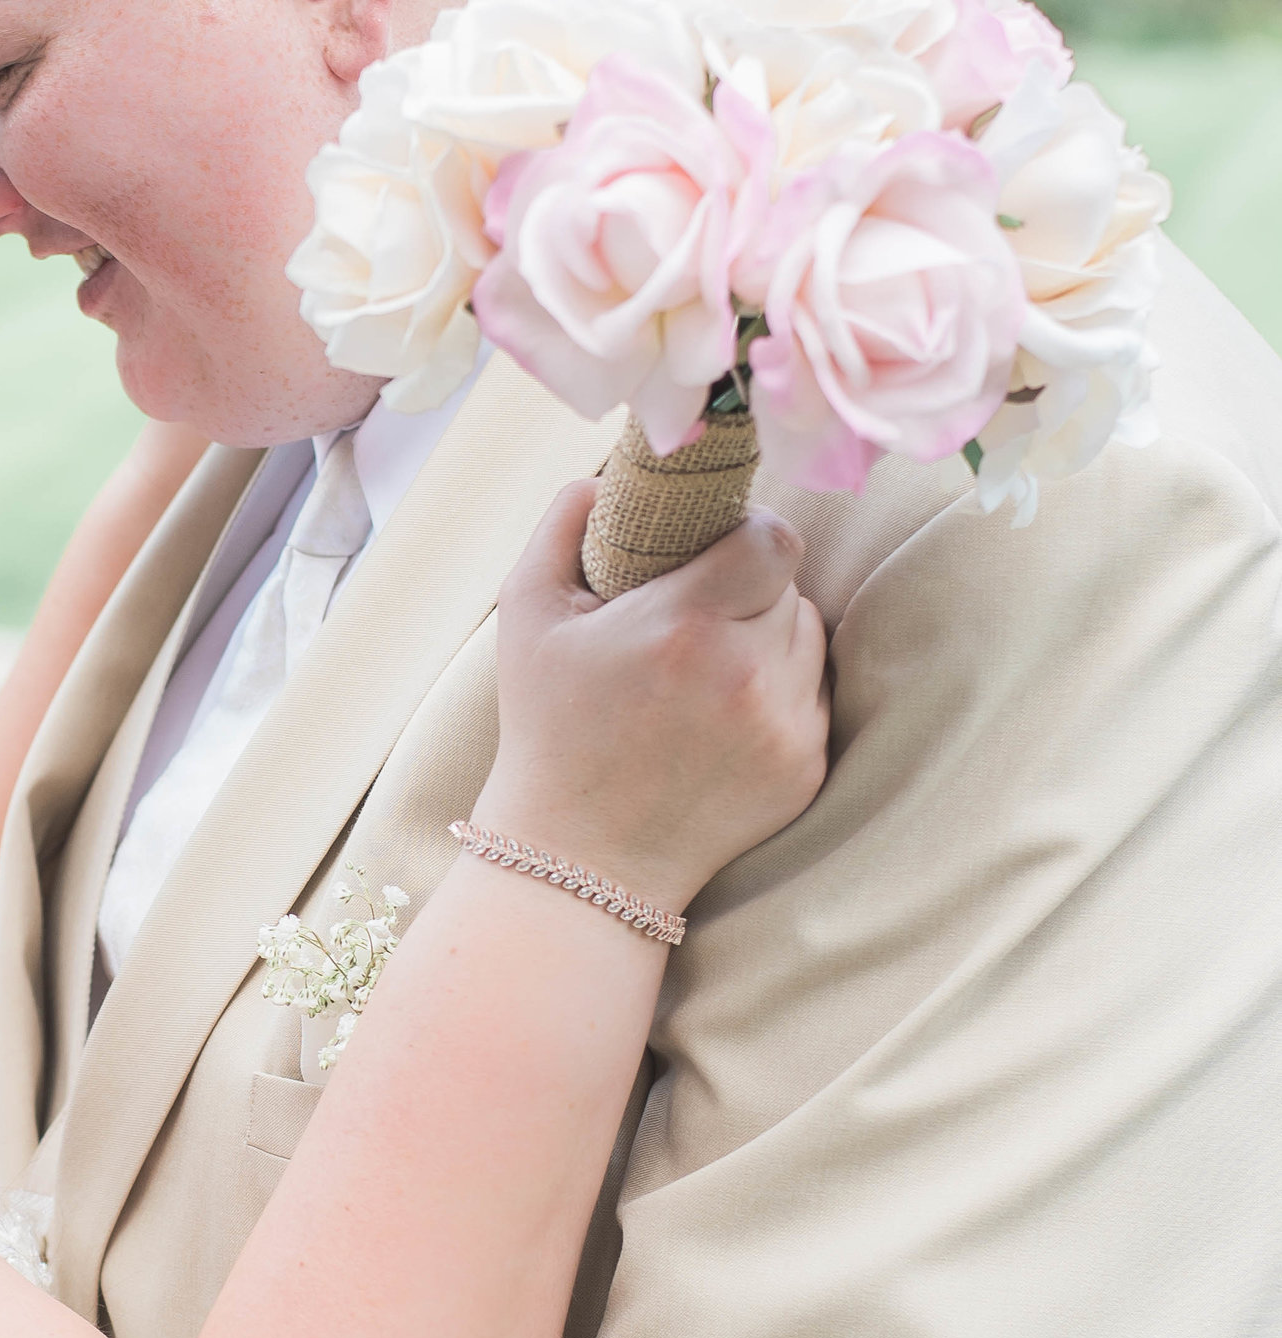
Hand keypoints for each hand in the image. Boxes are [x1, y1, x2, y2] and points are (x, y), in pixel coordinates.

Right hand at [482, 483, 829, 917]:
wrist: (581, 861)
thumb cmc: (548, 732)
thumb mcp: (526, 618)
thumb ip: (560, 526)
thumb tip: (604, 476)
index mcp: (683, 627)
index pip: (773, 539)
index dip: (748, 535)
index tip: (716, 550)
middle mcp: (746, 676)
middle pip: (788, 585)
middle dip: (748, 587)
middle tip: (696, 615)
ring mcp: (783, 727)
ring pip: (807, 637)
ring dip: (769, 636)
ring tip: (706, 668)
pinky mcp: (804, 769)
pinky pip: (811, 696)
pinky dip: (776, 694)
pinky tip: (719, 719)